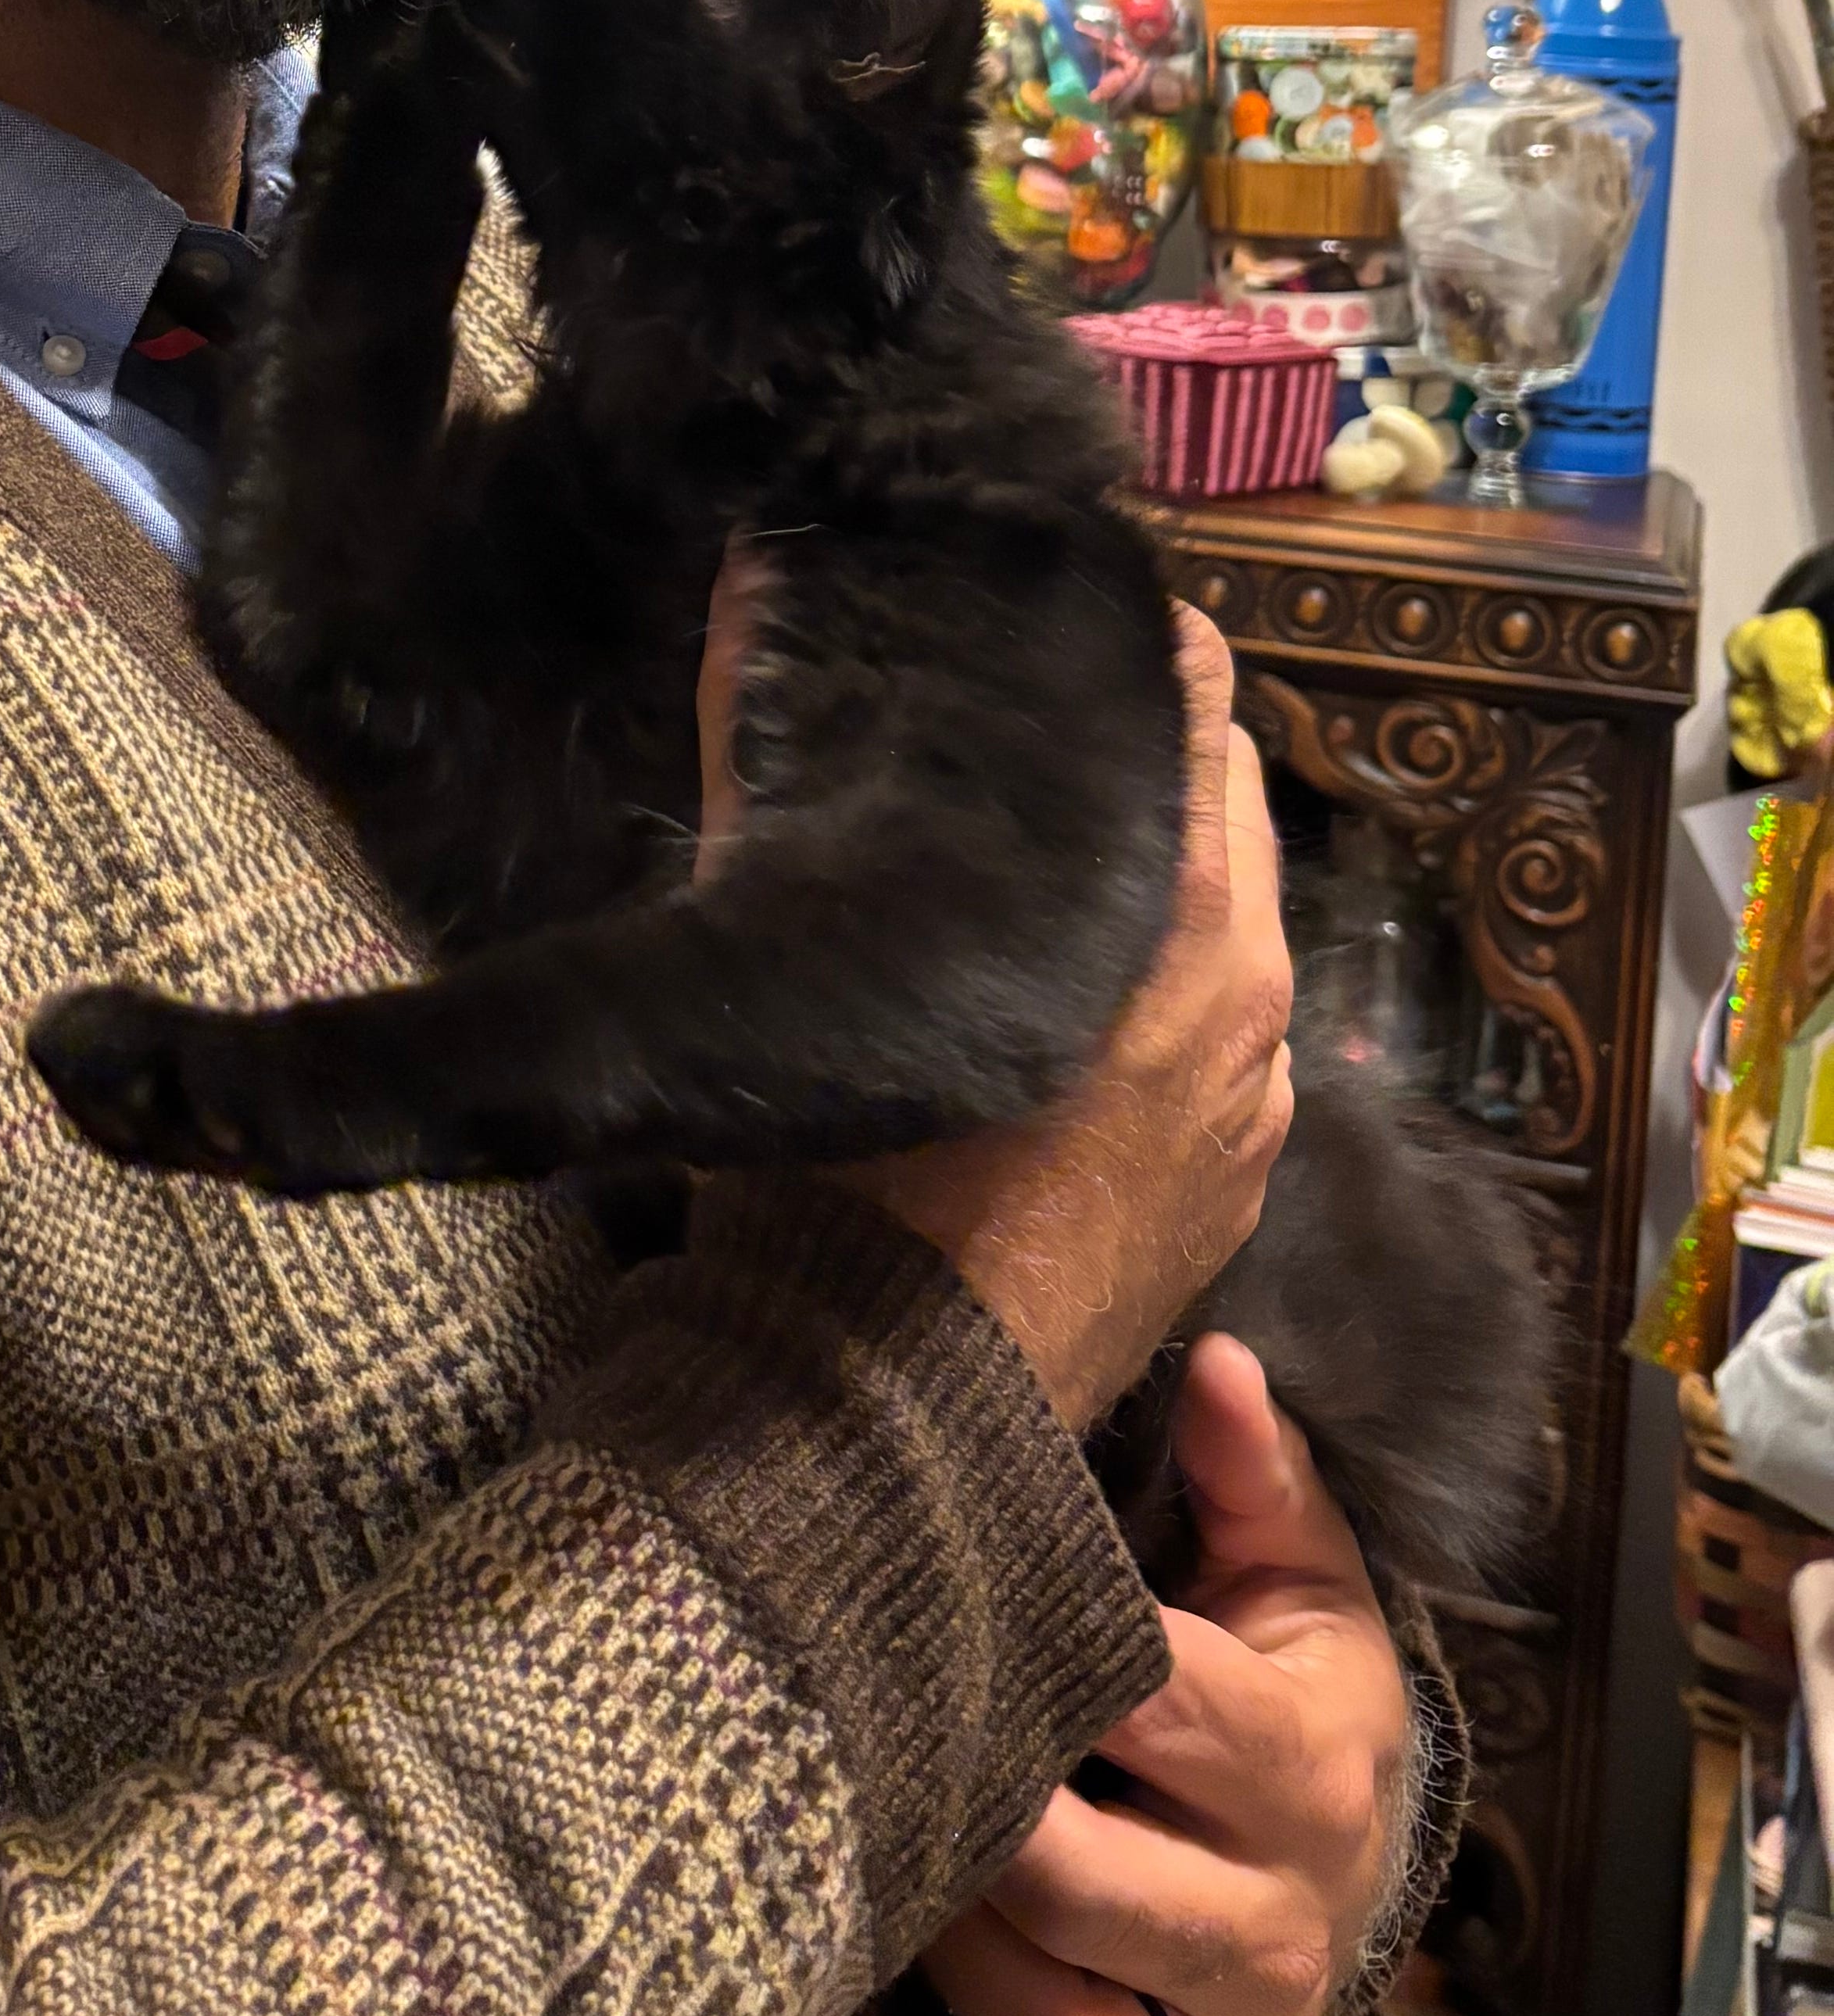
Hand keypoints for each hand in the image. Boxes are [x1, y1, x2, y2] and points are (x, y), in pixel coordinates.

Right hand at [838, 609, 1291, 1427]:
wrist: (895, 1428)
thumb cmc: (845, 1186)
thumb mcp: (798, 952)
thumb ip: (775, 752)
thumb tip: (761, 586)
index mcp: (1187, 927)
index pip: (1198, 713)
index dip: (1130, 652)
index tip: (1056, 620)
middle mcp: (1252, 1006)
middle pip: (1223, 811)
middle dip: (1141, 760)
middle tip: (1026, 730)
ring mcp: (1254, 1107)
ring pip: (1228, 926)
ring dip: (1152, 874)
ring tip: (1034, 857)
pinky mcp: (1233, 1189)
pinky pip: (1219, 1036)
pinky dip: (1161, 986)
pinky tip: (1057, 995)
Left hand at [877, 1333, 1411, 2015]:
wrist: (1352, 1881)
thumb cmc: (1284, 1702)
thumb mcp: (1297, 1582)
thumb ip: (1251, 1475)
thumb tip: (1210, 1355)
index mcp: (1303, 1769)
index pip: (1150, 1705)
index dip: (1035, 1656)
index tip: (935, 1601)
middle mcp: (1275, 1936)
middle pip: (1082, 1888)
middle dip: (967, 1818)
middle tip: (871, 1746)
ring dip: (953, 1977)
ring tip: (867, 1892)